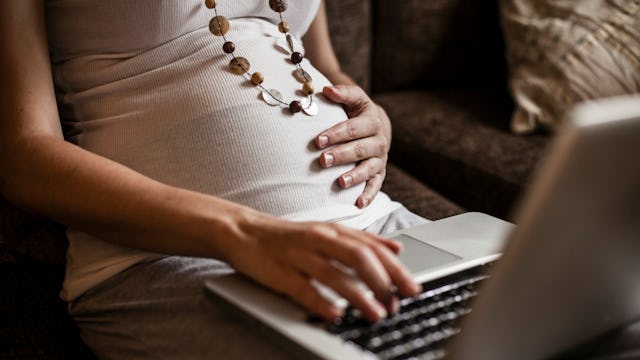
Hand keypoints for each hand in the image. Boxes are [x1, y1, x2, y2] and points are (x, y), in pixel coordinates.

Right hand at [226, 217, 419, 322]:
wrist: (244, 232)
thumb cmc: (290, 237)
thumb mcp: (328, 232)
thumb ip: (361, 240)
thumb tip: (395, 249)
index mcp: (333, 231)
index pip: (371, 248)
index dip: (394, 268)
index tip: (412, 287)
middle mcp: (319, 240)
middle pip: (358, 257)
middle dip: (383, 280)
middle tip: (400, 301)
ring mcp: (299, 256)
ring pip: (334, 274)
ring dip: (358, 296)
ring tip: (376, 314)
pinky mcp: (281, 273)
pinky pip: (303, 289)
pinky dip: (321, 302)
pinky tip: (336, 315)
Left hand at [316, 85, 391, 207]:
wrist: (376, 126)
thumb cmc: (357, 112)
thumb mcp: (354, 98)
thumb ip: (342, 93)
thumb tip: (326, 90)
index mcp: (372, 121)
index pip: (353, 127)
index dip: (336, 134)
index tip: (318, 140)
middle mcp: (379, 140)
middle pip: (361, 149)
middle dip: (342, 155)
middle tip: (323, 160)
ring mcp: (380, 158)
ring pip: (369, 168)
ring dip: (354, 176)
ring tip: (339, 182)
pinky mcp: (379, 173)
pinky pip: (376, 185)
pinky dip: (369, 195)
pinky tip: (358, 204)